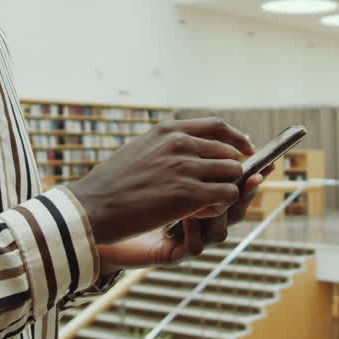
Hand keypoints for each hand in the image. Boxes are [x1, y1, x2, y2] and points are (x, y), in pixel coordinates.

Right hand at [65, 118, 252, 243]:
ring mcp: (185, 167)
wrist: (93, 206)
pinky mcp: (188, 195)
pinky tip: (202, 212)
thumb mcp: (141, 149)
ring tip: (206, 203)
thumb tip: (193, 147)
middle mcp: (180, 144)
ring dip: (225, 190)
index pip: (217, 126)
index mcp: (169, 130)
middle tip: (219, 189)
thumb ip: (168, 145)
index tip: (245, 149)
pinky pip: (226, 195)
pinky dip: (220, 205)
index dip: (236, 139)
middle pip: (230, 152)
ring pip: (233, 174)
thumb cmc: (113, 183)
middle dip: (230, 172)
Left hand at [97, 166, 273, 271]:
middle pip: (235, 210)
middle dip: (239, 194)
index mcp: (200, 198)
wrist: (93, 217)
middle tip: (241, 179)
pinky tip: (186, 221)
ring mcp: (187, 238)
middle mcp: (198, 220)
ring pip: (221, 232)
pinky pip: (195, 247)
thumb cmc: (127, 188)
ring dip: (216, 214)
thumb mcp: (163, 159)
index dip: (254, 179)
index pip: (237, 190)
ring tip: (205, 203)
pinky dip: (194, 233)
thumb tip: (223, 134)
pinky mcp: (172, 253)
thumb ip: (193, 152)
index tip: (267, 164)